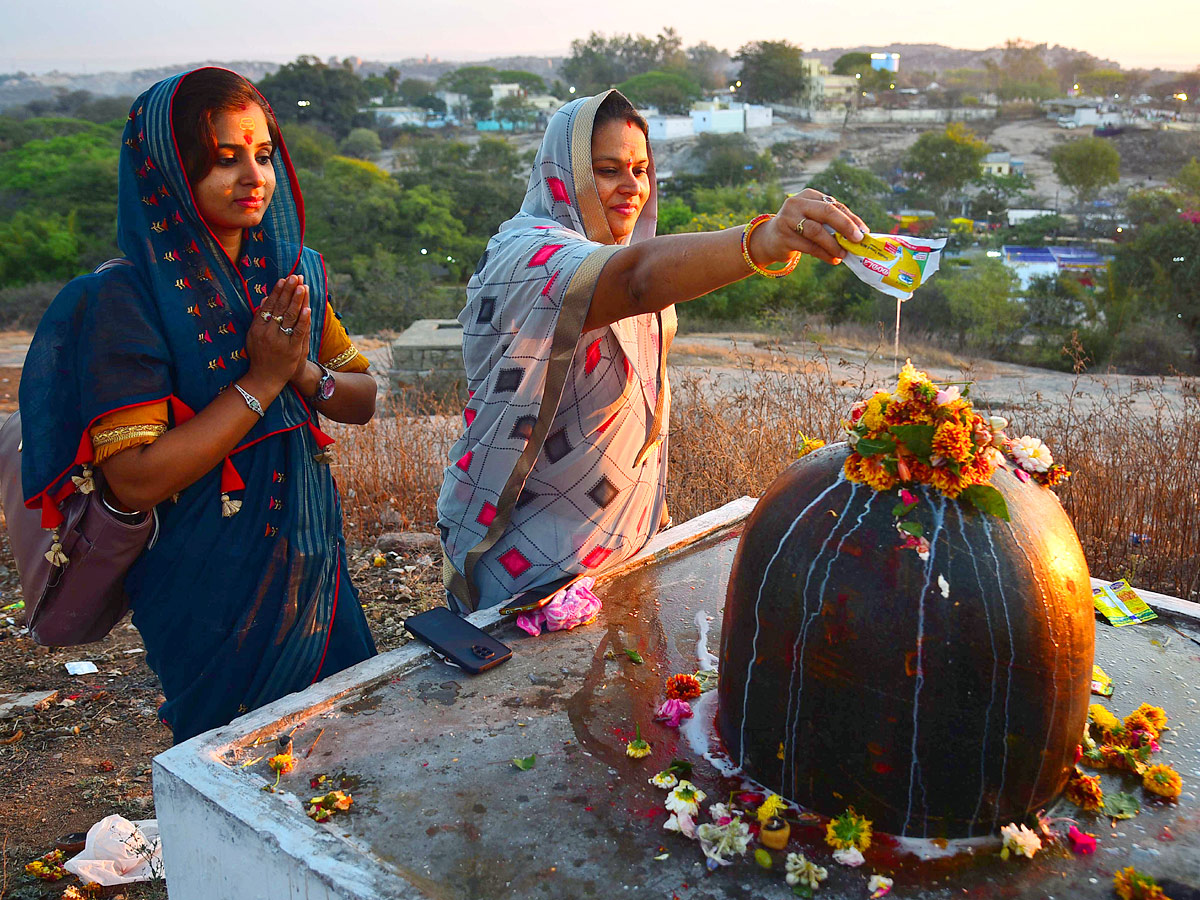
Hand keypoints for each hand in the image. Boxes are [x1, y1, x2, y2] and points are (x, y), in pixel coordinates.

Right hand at [244, 274, 311, 394]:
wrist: (264, 378)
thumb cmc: (259, 355)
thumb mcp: (253, 336)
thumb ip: (258, 318)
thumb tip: (264, 300)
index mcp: (257, 328)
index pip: (269, 305)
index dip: (277, 292)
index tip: (284, 279)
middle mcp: (267, 333)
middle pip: (280, 308)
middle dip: (289, 291)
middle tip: (295, 277)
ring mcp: (280, 341)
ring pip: (289, 317)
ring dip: (297, 301)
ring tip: (302, 286)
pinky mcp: (291, 350)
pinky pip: (298, 332)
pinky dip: (303, 320)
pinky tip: (307, 308)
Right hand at [749, 188, 869, 267]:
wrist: (770, 239)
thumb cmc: (798, 229)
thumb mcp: (813, 220)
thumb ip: (831, 223)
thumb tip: (858, 235)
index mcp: (809, 195)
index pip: (834, 205)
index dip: (851, 219)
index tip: (863, 232)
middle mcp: (797, 203)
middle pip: (826, 212)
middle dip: (845, 226)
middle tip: (858, 239)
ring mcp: (788, 219)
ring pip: (817, 231)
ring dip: (833, 244)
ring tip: (843, 254)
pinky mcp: (783, 236)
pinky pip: (808, 246)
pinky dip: (823, 254)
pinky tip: (832, 259)